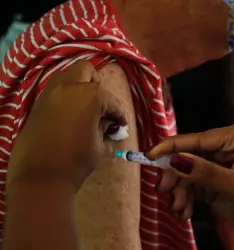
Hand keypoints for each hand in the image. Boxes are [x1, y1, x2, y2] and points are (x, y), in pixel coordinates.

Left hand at [8, 61, 122, 189]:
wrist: (41, 175)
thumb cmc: (77, 161)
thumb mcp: (100, 145)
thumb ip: (105, 128)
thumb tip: (108, 122)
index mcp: (90, 96)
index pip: (111, 100)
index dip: (119, 114)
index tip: (120, 124)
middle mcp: (69, 87)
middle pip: (86, 70)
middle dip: (97, 85)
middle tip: (101, 105)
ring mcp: (50, 92)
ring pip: (68, 76)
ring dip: (80, 86)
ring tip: (85, 107)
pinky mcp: (38, 103)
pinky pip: (56, 90)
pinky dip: (66, 95)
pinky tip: (70, 114)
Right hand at [146, 124, 233, 236]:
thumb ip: (206, 173)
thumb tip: (175, 160)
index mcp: (233, 137)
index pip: (195, 140)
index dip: (171, 147)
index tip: (150, 156)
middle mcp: (222, 147)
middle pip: (186, 156)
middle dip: (174, 175)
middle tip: (164, 191)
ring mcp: (215, 164)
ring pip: (184, 172)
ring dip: (179, 191)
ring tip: (179, 208)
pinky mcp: (210, 180)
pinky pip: (189, 186)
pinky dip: (184, 198)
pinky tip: (185, 212)